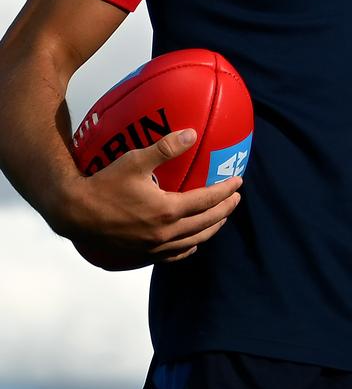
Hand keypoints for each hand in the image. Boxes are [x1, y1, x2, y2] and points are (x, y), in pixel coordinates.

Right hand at [61, 129, 242, 269]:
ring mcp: (154, 248)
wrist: (75, 213)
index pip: (207, 201)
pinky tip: (193, 241)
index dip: (225, 191)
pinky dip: (190, 247)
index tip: (238, 181)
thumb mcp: (135, 160)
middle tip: (236, 198)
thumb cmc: (104, 183)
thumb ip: (166, 148)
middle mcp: (165, 234)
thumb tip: (192, 133)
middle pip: (206, 223)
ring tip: (221, 217)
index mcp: (167, 211)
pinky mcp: (143, 255)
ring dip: (211, 228)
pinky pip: (175, 255)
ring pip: (194, 241)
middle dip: (225, 210)